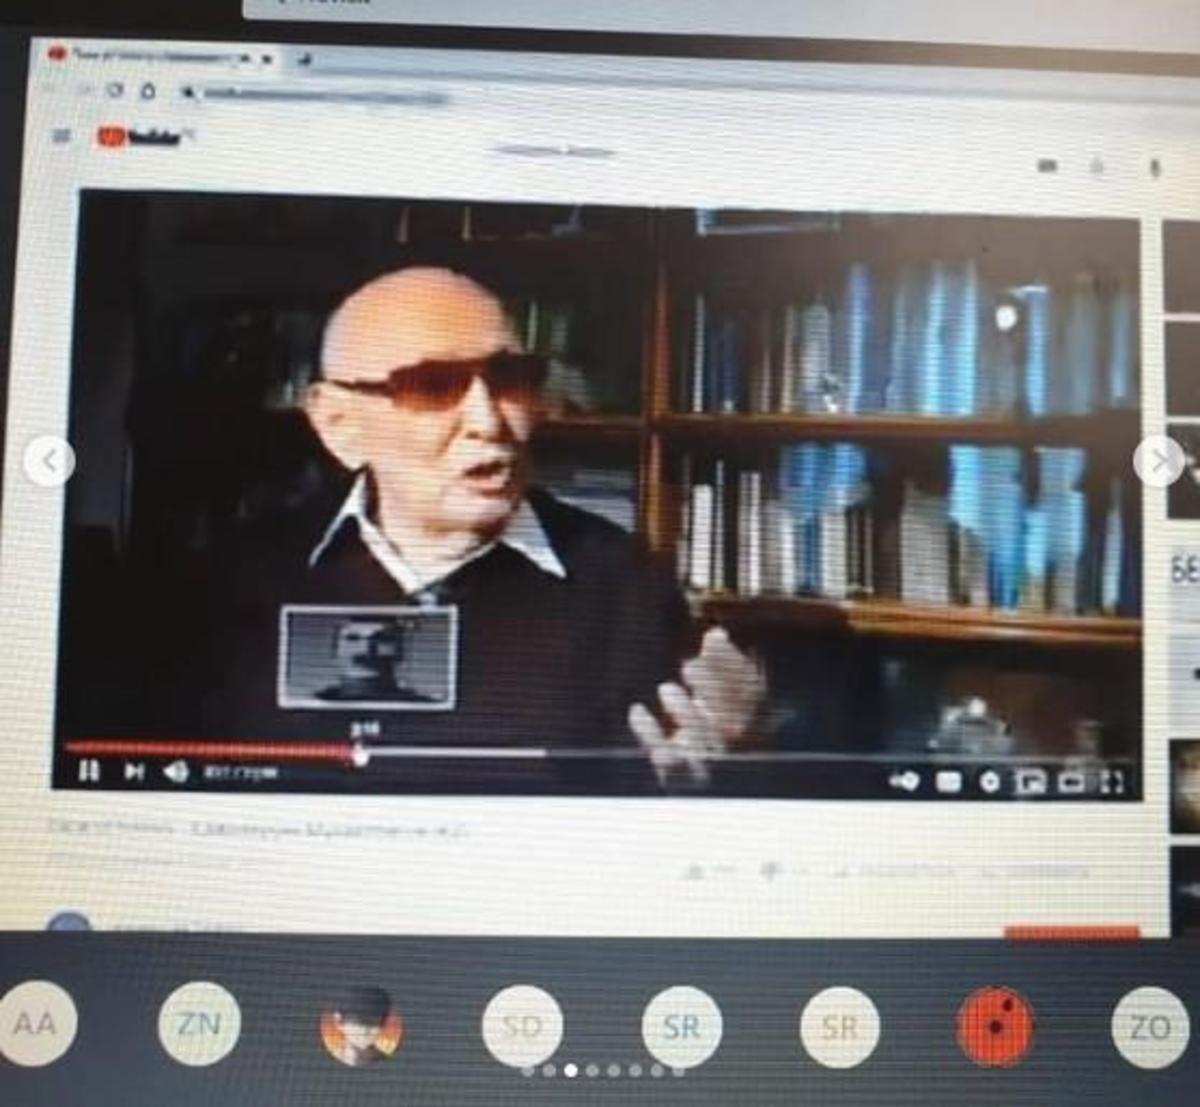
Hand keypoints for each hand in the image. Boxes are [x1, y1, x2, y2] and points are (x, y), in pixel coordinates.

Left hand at [627, 628, 765, 789]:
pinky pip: (668, 760)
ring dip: (686, 712)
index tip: (712, 638)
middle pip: (733, 717)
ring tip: (667, 689)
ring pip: (705, 742)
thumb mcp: (720, 698)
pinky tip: (637, 712)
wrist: (701, 781)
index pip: (754, 694)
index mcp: (755, 724)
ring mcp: (710, 764)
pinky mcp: (681, 778)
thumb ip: (722, 667)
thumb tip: (716, 633)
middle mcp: (737, 747)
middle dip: (711, 687)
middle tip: (688, 665)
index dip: (733, 664)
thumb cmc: (712, 729)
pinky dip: (651, 735)